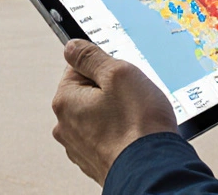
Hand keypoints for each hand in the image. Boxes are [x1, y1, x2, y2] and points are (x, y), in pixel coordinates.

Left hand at [51, 39, 177, 184]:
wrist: (152, 170)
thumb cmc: (138, 124)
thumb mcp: (118, 73)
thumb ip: (91, 56)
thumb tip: (72, 47)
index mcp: (65, 101)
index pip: (79, 67)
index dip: (105, 68)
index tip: (121, 77)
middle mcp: (66, 126)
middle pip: (89, 92)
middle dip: (112, 91)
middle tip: (132, 98)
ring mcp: (80, 146)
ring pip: (100, 114)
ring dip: (118, 112)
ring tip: (137, 118)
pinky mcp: (96, 160)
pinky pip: (108, 136)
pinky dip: (121, 133)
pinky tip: (136, 135)